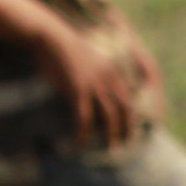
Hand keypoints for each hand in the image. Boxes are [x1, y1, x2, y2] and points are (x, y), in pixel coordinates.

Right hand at [37, 21, 146, 149]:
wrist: (52, 37)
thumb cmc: (65, 49)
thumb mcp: (89, 60)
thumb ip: (97, 74)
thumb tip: (95, 90)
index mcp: (114, 71)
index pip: (130, 96)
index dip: (134, 114)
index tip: (133, 127)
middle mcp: (109, 79)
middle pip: (126, 108)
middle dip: (128, 128)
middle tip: (126, 143)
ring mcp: (95, 84)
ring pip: (110, 115)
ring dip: (111, 134)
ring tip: (111, 148)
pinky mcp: (78, 90)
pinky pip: (84, 117)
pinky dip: (84, 132)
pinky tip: (80, 142)